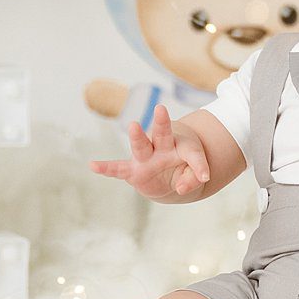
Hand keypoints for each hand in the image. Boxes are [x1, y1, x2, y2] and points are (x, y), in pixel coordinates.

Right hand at [88, 104, 210, 200]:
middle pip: (162, 133)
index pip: (192, 153)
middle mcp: (161, 147)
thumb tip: (180, 189)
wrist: (172, 172)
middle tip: (161, 109)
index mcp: (180, 145)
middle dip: (161, 122)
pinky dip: (106, 168)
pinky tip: (93, 165)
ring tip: (134, 126)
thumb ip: (192, 178)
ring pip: (141, 145)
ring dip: (137, 136)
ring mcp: (146, 157)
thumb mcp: (195, 172)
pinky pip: (118, 169)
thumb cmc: (185, 165)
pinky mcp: (134, 170)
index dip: (199, 165)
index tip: (205, 176)